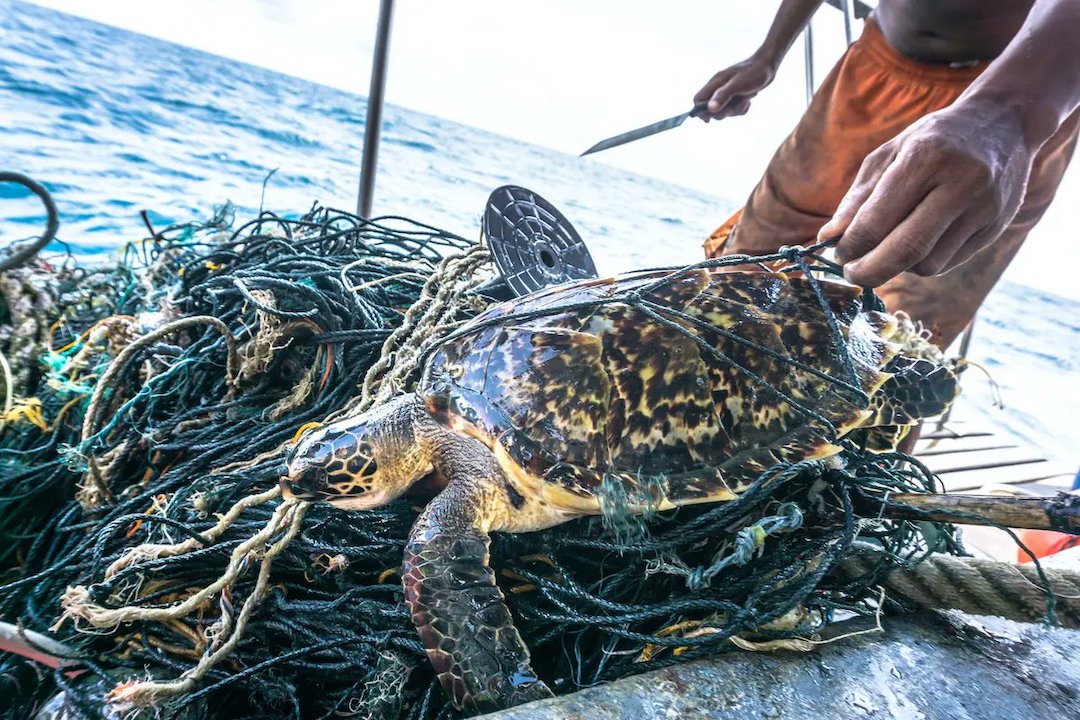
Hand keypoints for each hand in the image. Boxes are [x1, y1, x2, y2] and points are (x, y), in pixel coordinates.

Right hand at [693, 56, 775, 120]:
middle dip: (723, 112)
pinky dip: (741, 108)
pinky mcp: (736, 96)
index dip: (700, 111)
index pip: (698, 99)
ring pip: (724, 110)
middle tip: (733, 107)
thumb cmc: (753, 72)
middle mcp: (719, 88)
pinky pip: (735, 109)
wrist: (768, 65)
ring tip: (744, 100)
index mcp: (715, 83)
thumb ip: (723, 96)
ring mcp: (728, 92)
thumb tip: (709, 109)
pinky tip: (748, 99)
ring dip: (735, 110)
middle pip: (711, 109)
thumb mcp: (738, 85)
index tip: (709, 119)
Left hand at [819, 99, 1034, 286]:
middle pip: (907, 250)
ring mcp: (984, 208)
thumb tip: (828, 237)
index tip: (838, 254)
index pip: (878, 220)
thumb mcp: (890, 154)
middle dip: (869, 271)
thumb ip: (858, 197)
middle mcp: (960, 183)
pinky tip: (919, 241)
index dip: (851, 246)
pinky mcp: (996, 227)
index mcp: (926, 158)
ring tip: (888, 248)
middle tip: (851, 274)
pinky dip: (924, 261)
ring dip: (899, 266)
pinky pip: (949, 262)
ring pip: (928, 264)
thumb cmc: (934, 140)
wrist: (1004, 123)